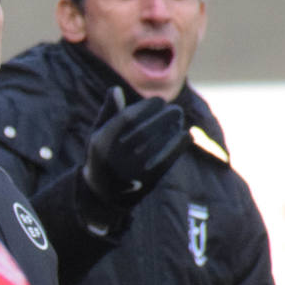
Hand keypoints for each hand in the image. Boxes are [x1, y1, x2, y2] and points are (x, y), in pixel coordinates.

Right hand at [81, 85, 188, 224]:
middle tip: (175, 110)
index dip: (147, 106)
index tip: (158, 101)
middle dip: (164, 116)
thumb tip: (116, 89)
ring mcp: (131, 170)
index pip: (128, 117)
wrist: (102, 195)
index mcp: (102, 142)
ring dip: (173, 129)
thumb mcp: (98, 135)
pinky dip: (178, 145)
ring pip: (158, 143)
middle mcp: (115, 156)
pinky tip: (186, 136)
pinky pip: (166, 159)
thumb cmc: (103, 156)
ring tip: (178, 122)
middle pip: (146, 129)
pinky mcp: (145, 181)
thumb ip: (108, 113)